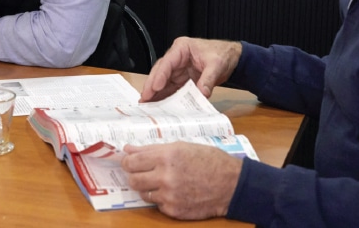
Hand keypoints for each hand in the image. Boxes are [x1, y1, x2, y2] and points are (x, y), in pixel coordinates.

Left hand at [121, 142, 241, 219]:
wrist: (230, 184)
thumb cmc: (208, 160)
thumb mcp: (181, 147)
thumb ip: (152, 149)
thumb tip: (128, 149)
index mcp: (167, 156)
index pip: (132, 161)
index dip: (127, 162)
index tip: (128, 162)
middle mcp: (166, 176)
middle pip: (133, 180)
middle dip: (133, 175)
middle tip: (141, 173)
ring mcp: (169, 196)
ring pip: (143, 194)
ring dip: (147, 188)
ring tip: (161, 181)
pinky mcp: (174, 211)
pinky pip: (157, 204)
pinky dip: (162, 198)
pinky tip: (174, 191)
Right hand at [141, 37, 241, 101]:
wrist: (231, 58)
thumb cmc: (222, 54)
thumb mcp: (216, 65)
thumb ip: (208, 79)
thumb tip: (202, 93)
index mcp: (182, 48)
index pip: (167, 62)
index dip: (160, 75)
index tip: (155, 87)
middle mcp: (177, 58)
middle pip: (160, 71)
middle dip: (151, 85)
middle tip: (144, 99)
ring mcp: (178, 69)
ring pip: (163, 81)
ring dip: (155, 93)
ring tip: (147, 105)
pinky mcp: (182, 79)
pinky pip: (171, 88)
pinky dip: (165, 97)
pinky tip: (159, 106)